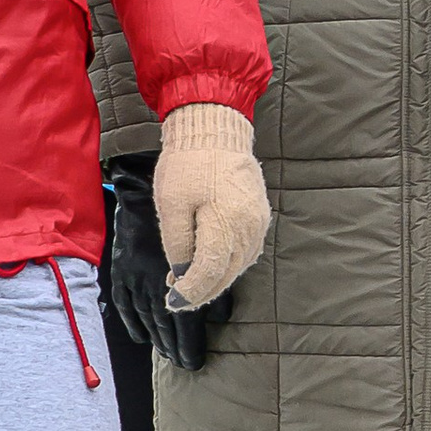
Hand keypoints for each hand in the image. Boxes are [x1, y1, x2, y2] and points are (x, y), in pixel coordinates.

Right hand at [104, 162, 213, 368]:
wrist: (149, 183)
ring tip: (167, 356)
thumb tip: (222, 314)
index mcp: (178, 273)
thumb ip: (214, 277)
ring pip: (145, 317)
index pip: (185, 319)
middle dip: (175, 347)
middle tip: (184, 365)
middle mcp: (154, 277)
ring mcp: (134, 274)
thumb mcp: (209, 240)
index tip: (196, 362)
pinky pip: (124, 303)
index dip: (190, 343)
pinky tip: (141, 338)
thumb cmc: (190, 209)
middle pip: (165, 323)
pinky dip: (132, 323)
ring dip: (157, 340)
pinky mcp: (120, 267)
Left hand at [153, 104, 269, 313]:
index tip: (173, 300)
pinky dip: (227, 264)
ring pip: (238, 266)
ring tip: (190, 283)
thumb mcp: (171, 204)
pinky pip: (245, 251)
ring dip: (215, 280)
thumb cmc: (188, 163)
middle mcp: (249, 228)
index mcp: (226, 223)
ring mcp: (258, 223)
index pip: (209, 272)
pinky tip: (210, 264)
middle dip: (202, 291)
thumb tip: (182, 274)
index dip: (190, 292)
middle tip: (178, 298)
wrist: (215, 129)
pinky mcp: (259, 216)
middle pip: (227, 274)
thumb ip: (177, 244)